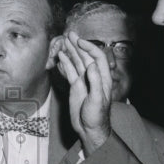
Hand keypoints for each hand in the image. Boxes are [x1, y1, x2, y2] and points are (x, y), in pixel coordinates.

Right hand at [54, 31, 111, 154]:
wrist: (90, 129)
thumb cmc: (97, 116)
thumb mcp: (97, 99)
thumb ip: (95, 81)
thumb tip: (91, 65)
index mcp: (102, 78)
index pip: (97, 57)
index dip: (89, 48)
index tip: (79, 42)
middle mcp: (93, 77)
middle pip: (86, 57)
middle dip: (78, 45)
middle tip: (69, 34)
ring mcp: (84, 81)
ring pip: (77, 63)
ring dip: (71, 52)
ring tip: (64, 41)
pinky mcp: (76, 87)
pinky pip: (70, 72)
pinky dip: (66, 64)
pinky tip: (61, 57)